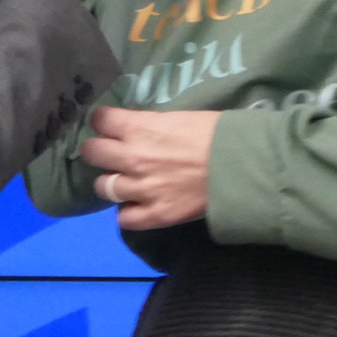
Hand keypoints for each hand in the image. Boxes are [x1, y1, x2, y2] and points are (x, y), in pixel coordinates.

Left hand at [81, 106, 218, 229]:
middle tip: (109, 153)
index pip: (100, 121)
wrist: (242, 166)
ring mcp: (142, 189)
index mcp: (140, 128)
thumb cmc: (217, 133)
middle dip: (98, 150)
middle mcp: (133, 158)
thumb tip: (141, 130)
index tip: (108, 124)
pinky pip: (125, 218)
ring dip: (111, 182)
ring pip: (103, 187)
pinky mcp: (156, 215)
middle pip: (93, 153)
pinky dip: (128, 213)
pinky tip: (137, 206)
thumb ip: (152, 126)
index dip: (103, 122)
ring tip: (123, 181)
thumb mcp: (179, 117)